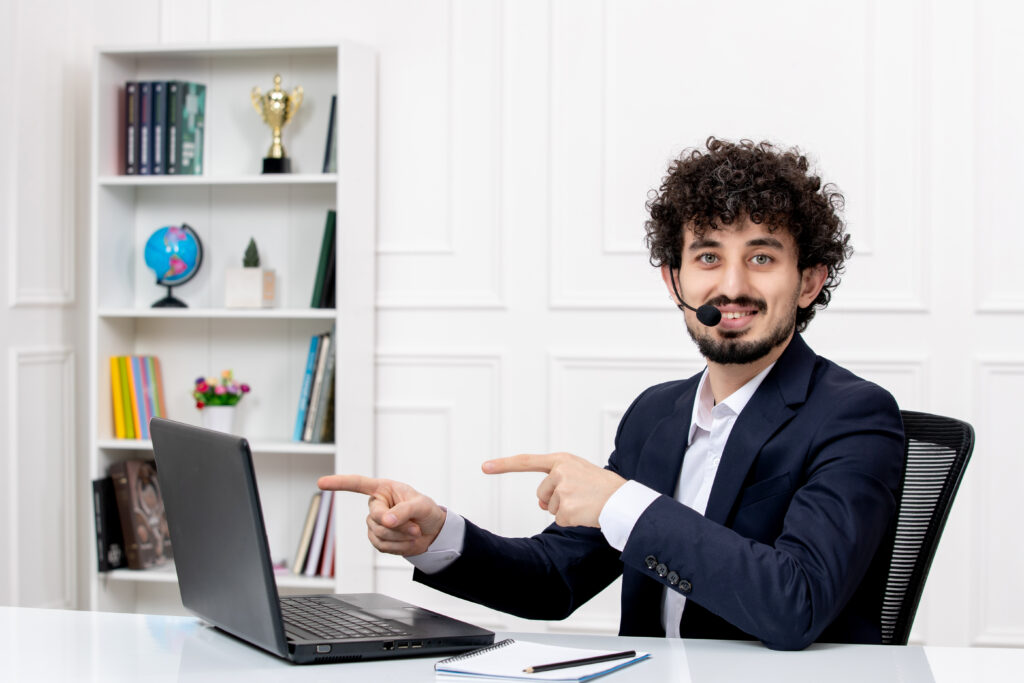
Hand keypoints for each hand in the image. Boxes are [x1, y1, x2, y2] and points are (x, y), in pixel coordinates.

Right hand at [318, 474, 445, 555]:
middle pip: (375, 518)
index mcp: (383, 489)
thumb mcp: (421, 505)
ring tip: (414, 532)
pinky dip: (398, 546)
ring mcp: (375, 523)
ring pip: (379, 534)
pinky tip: (407, 541)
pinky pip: (382, 546)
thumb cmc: (427, 511)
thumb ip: (404, 511)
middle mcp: (376, 505)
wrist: (433, 532)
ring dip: (400, 537)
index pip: (358, 484)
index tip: (321, 483)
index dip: (339, 483)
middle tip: (415, 526)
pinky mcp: (377, 538)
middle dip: (397, 525)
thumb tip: (386, 520)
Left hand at [482, 453, 625, 527]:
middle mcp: (560, 472)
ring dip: (566, 510)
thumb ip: (557, 482)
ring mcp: (562, 490)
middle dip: (555, 500)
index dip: (504, 465)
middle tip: (580, 496)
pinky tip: (586, 512)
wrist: (623, 501)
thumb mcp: (579, 474)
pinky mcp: (566, 509)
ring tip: (585, 502)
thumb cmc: (603, 487)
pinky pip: (560, 520)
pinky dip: (572, 520)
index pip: (527, 461)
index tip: (485, 466)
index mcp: (562, 460)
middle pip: (541, 494)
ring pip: (550, 508)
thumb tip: (541, 503)